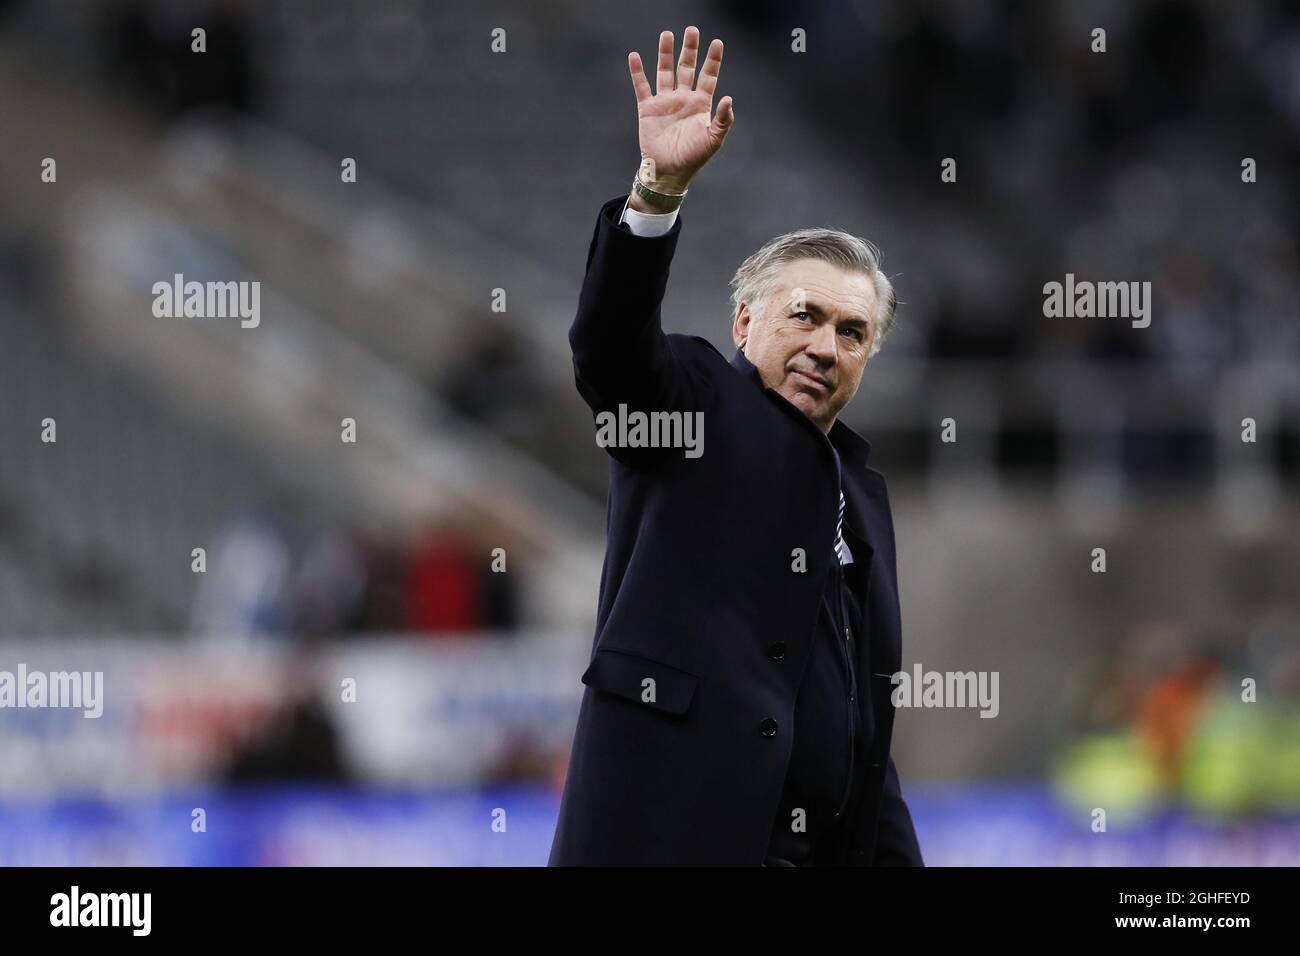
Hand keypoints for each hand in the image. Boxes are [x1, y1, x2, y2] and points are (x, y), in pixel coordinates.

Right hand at [628, 27, 733, 203]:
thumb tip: (729, 98)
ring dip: (666, 54)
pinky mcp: (648, 108)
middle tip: (692, 31)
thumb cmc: (694, 158)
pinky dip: (637, 72)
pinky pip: (642, 86)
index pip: (708, 76)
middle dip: (690, 49)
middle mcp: (683, 99)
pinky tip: (635, 57)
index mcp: (700, 104)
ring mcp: (665, 102)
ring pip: (665, 72)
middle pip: (687, 68)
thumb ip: (724, 120)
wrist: (669, 172)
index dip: (713, 60)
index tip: (717, 42)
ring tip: (667, 35)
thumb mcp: (714, 140)